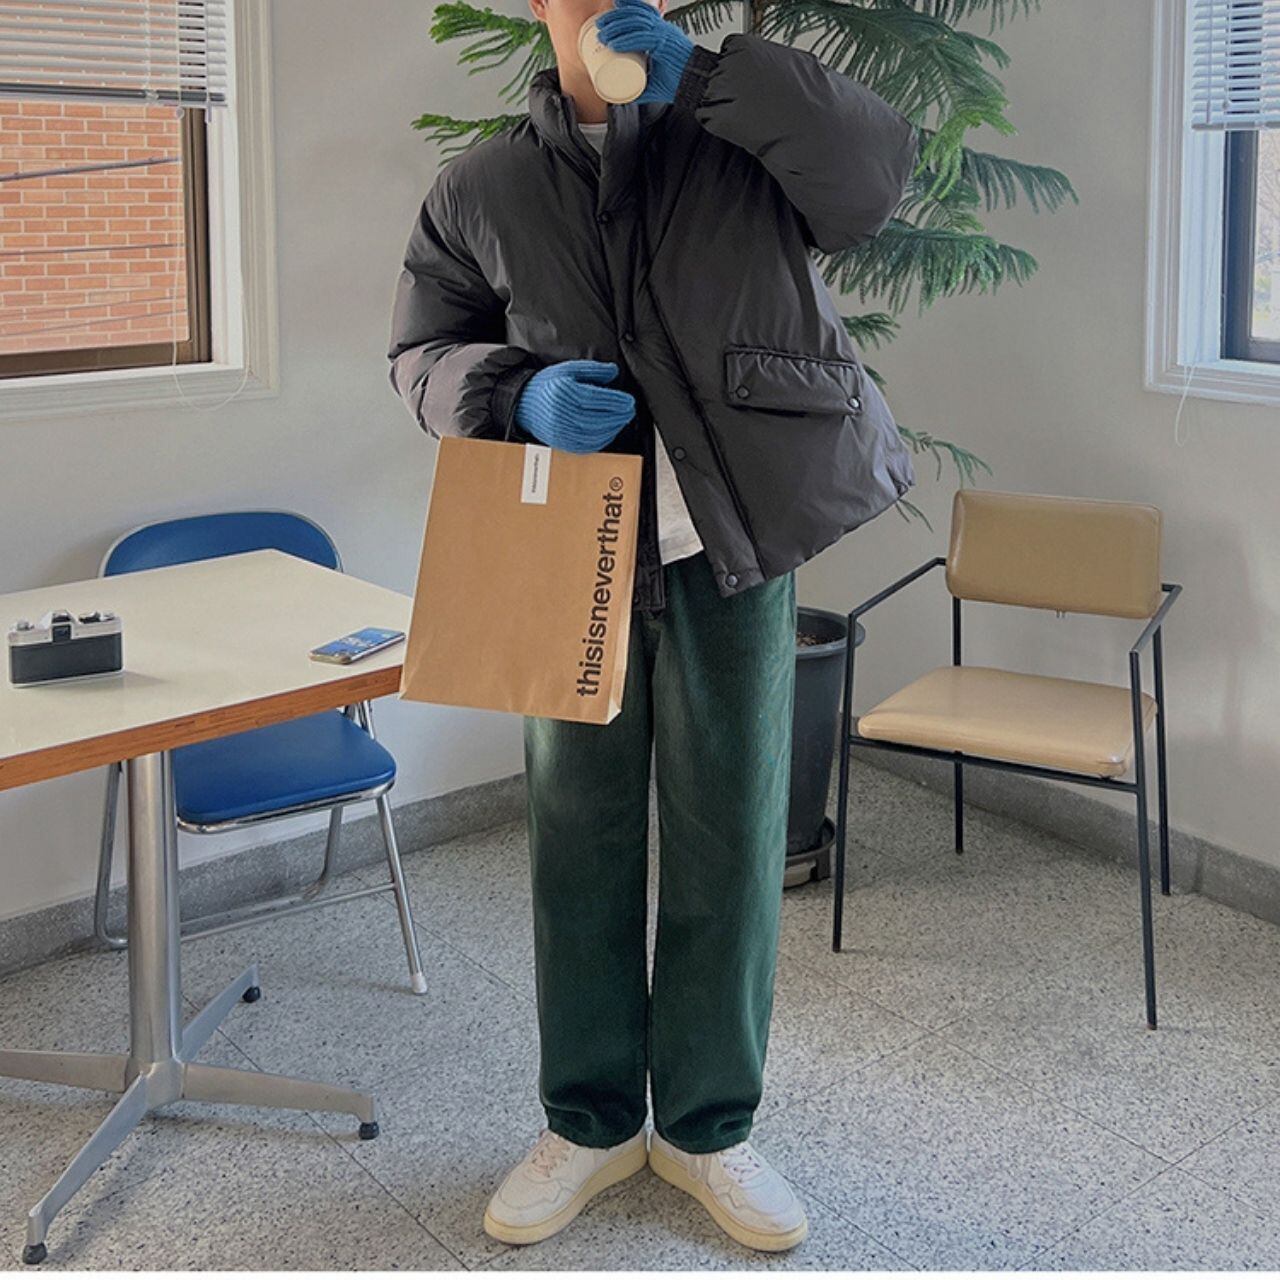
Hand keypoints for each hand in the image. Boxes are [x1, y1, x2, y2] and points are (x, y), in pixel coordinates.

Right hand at [514, 359, 634, 452]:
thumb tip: (613, 371)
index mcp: (563, 392)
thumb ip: (592, 370)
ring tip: (622, 419)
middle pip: (597, 418)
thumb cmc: (548, 386)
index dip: (615, 401)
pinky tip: (610, 431)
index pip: (594, 398)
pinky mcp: (562, 443)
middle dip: (618, 416)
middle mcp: (561, 413)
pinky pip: (587, 445)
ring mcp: (561, 431)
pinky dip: (602, 439)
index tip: (629, 401)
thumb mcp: (569, 369)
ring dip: (613, 428)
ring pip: (594, 434)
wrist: (525, 404)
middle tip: (629, 411)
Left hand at [593, 0, 694, 104]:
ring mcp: (665, 34)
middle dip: (614, 18)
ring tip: (602, 35)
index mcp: (661, 33)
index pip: (640, 13)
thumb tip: (620, 97)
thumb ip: (638, 89)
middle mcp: (663, 29)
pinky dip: (627, 40)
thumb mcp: (654, 84)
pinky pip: (643, 38)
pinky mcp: (666, 44)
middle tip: (600, 27)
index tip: (606, 19)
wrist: (696, 87)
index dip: (623, 10)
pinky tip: (615, 45)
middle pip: (635, 14)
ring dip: (617, 27)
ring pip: (636, 23)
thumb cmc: (680, 83)